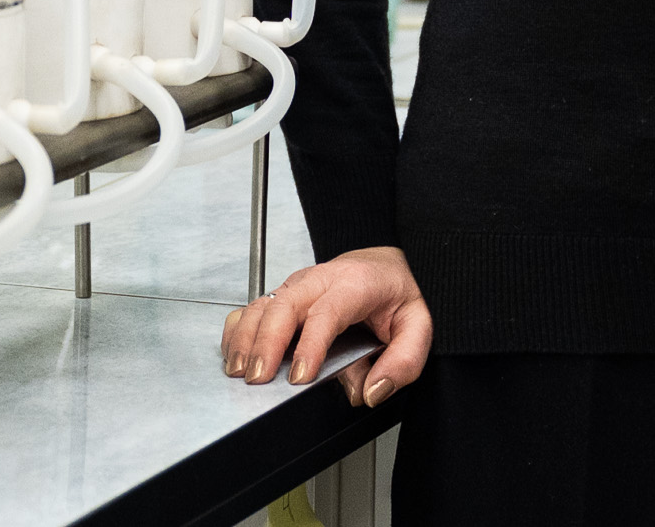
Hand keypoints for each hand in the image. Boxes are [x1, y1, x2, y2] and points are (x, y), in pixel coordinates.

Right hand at [220, 246, 430, 407]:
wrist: (389, 264)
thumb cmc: (399, 292)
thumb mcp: (420, 325)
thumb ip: (403, 361)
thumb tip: (372, 391)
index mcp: (356, 284)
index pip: (326, 312)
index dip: (309, 346)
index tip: (300, 376)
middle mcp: (322, 279)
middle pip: (285, 305)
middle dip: (266, 343)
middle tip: (259, 378)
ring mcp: (299, 284)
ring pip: (263, 304)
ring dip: (246, 338)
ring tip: (240, 371)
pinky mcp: (285, 293)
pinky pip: (253, 306)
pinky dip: (238, 330)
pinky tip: (235, 354)